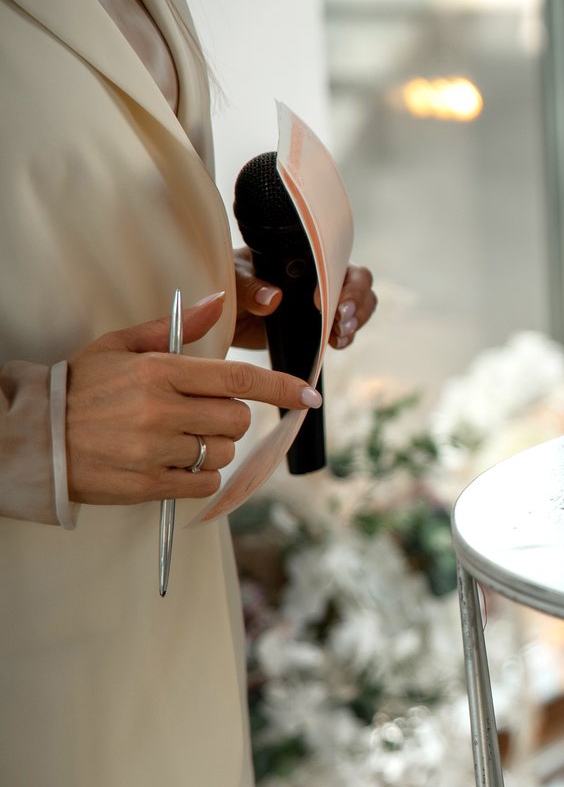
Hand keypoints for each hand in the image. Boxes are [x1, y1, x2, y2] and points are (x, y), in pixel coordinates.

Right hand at [65, 292, 321, 504]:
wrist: (32, 438)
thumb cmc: (79, 388)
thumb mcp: (118, 347)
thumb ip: (174, 329)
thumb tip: (217, 301)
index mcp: (158, 372)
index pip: (238, 380)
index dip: (281, 388)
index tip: (309, 395)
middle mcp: (160, 411)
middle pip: (236, 419)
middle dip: (228, 418)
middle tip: (197, 414)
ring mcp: (154, 451)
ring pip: (223, 452)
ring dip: (212, 447)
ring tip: (175, 438)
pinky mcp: (148, 485)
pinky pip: (204, 482)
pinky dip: (198, 475)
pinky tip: (171, 462)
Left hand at [229, 248, 377, 350]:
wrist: (219, 318)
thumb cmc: (226, 287)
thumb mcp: (233, 282)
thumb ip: (250, 287)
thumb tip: (273, 298)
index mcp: (303, 257)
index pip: (338, 259)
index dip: (341, 279)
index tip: (324, 300)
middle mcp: (319, 276)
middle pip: (359, 281)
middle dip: (357, 301)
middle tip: (341, 320)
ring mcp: (323, 301)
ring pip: (359, 305)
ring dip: (356, 320)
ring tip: (340, 335)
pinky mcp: (320, 326)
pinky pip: (346, 329)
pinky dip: (347, 337)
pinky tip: (337, 343)